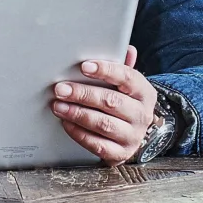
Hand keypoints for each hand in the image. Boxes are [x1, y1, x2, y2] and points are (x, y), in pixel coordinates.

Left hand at [51, 45, 156, 166]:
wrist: (131, 134)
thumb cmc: (123, 103)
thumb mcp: (125, 85)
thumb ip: (122, 67)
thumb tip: (127, 49)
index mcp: (144, 93)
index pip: (127, 77)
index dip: (105, 70)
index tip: (84, 66)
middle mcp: (142, 115)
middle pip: (111, 101)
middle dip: (82, 94)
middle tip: (60, 89)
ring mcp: (132, 136)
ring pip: (103, 124)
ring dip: (77, 113)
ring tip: (58, 106)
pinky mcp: (121, 153)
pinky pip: (98, 145)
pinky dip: (79, 133)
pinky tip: (66, 123)